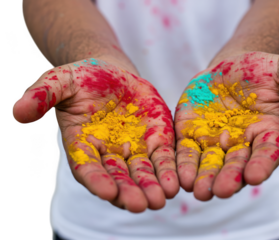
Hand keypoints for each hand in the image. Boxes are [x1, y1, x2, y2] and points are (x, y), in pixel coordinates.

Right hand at [12, 56, 178, 212]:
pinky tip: (175, 182)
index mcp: (83, 145)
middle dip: (129, 192)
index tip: (107, 192)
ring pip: (142, 173)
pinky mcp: (155, 139)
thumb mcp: (59, 81)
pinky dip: (168, 170)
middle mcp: (108, 154)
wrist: (113, 74)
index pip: (88, 168)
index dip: (96, 180)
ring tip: (161, 199)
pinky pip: (163, 157)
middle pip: (118, 178)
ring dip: (152, 187)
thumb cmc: (83, 79)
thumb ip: (42, 95)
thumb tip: (18, 112)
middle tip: (141, 205)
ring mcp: (133, 149)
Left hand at [175, 51, 278, 200]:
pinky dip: (183, 164)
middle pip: (235, 166)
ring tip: (198, 190)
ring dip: (204, 178)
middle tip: (220, 191)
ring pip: (209, 164)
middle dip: (228, 178)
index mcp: (266, 133)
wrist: (229, 67)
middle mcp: (241, 144)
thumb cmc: (262, 70)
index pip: (266, 153)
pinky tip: (180, 176)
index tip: (255, 176)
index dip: (262, 164)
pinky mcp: (192, 134)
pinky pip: (187, 151)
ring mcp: (214, 142)